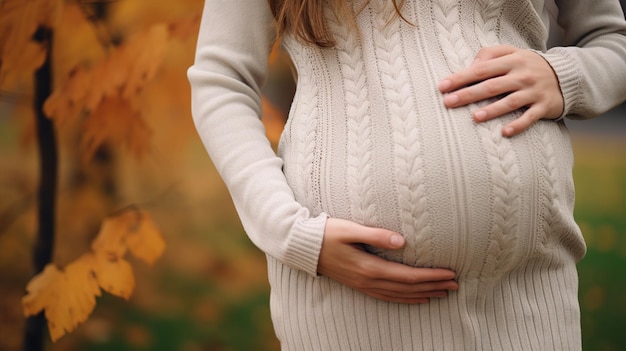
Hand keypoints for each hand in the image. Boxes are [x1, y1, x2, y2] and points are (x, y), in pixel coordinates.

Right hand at [317, 218, 458, 303]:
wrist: (303, 247)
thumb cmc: (327, 233)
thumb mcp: (350, 229)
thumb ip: (376, 235)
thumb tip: (403, 242)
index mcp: (369, 267)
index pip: (408, 276)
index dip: (431, 276)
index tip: (450, 273)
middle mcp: (369, 280)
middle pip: (408, 288)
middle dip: (434, 286)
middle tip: (455, 284)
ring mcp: (364, 285)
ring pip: (400, 295)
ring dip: (423, 294)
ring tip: (443, 293)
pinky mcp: (360, 285)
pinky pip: (388, 297)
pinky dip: (406, 299)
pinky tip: (416, 298)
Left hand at [438, 45, 563, 136]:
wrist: (567, 76)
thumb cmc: (528, 65)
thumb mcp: (512, 53)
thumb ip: (490, 54)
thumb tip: (470, 65)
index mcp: (512, 61)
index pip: (482, 69)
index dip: (461, 77)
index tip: (442, 86)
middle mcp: (522, 75)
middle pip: (492, 86)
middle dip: (469, 94)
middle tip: (448, 102)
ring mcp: (533, 92)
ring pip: (511, 101)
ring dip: (492, 110)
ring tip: (475, 117)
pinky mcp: (544, 106)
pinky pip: (530, 118)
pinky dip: (518, 125)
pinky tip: (504, 133)